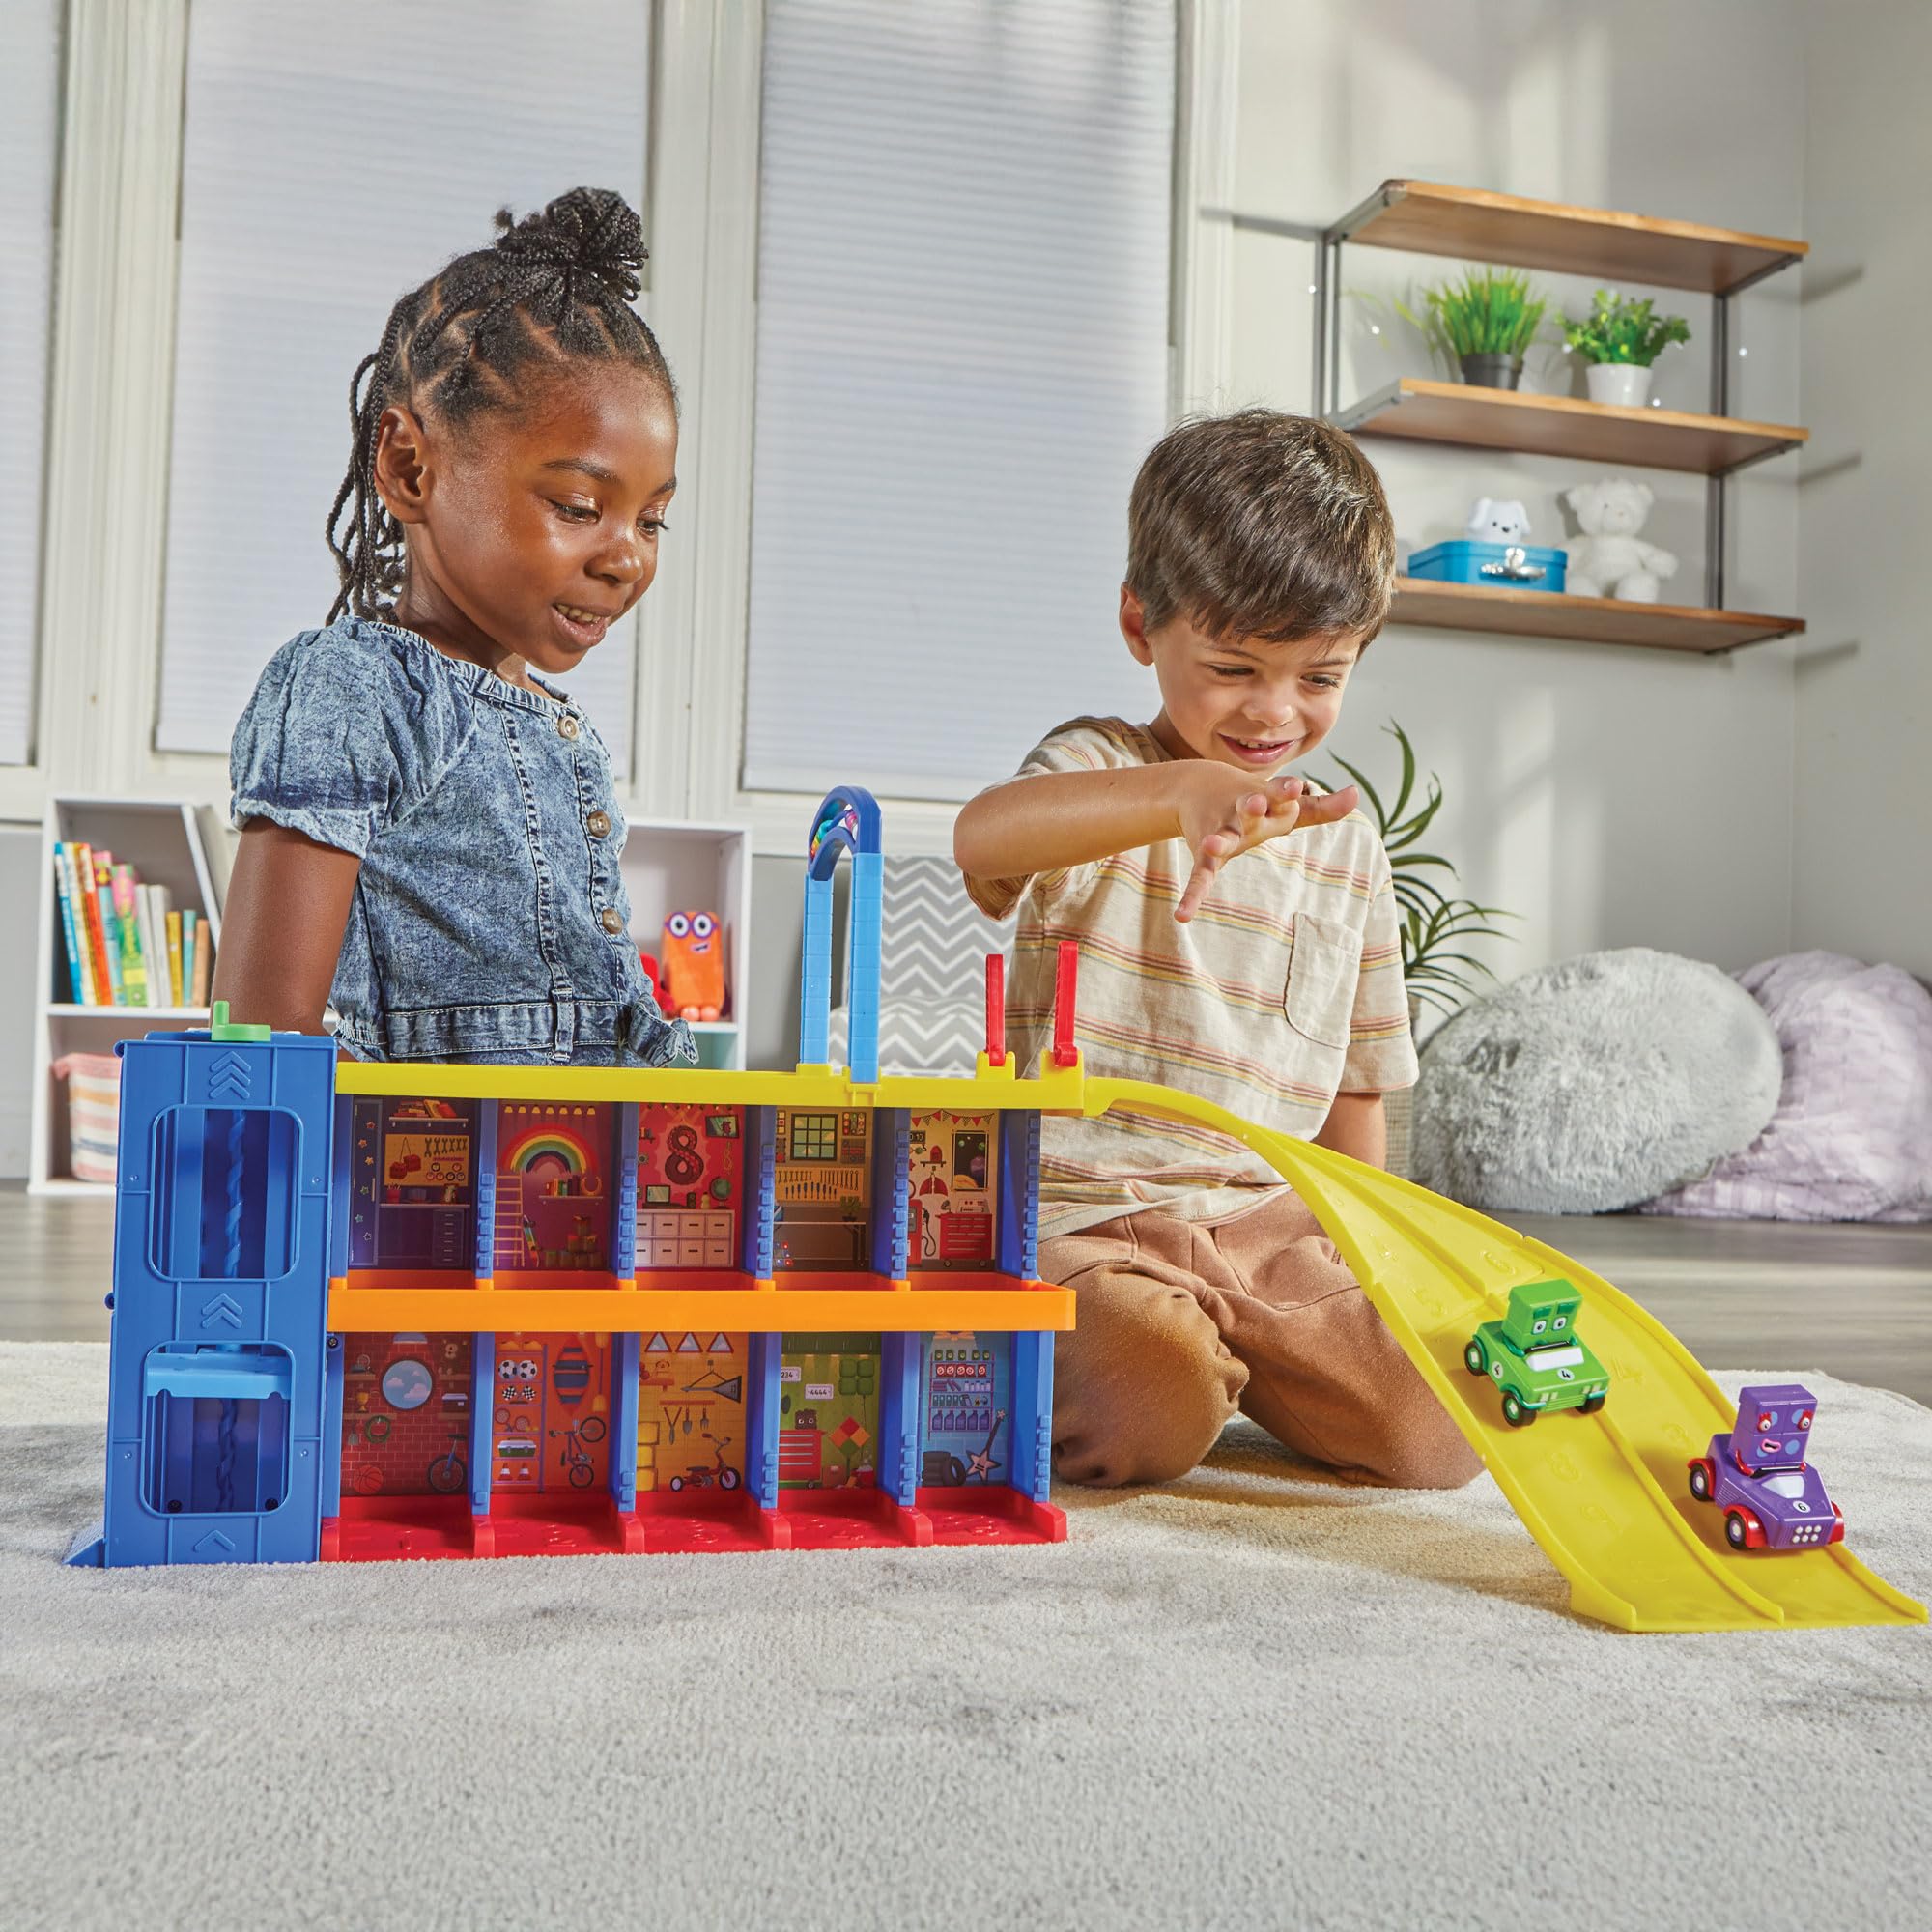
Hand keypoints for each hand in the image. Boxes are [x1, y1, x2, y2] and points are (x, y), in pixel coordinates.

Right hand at [1172, 767, 1359, 921]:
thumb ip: (1321, 807)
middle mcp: (1244, 814)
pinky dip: (1192, 895)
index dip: (1286, 793)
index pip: (1280, 796)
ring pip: (1222, 838)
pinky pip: (1201, 877)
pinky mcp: (1206, 854)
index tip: (1295, 788)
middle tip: (1256, 803)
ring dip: (1219, 842)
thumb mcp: (1286, 804)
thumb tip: (1356, 794)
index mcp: (1268, 802)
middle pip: (1250, 809)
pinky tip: (1182, 916)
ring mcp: (1222, 832)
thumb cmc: (1255, 801)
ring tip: (1211, 845)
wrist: (1198, 787)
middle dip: (1254, 806)